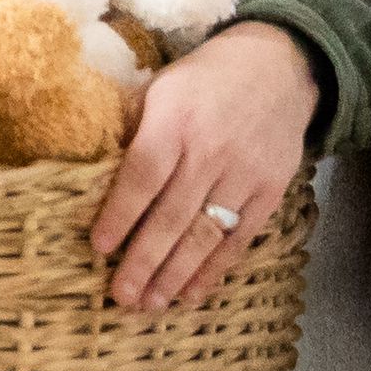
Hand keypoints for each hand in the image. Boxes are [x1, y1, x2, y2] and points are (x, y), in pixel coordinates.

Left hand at [91, 19, 319, 311]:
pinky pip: (239, 239)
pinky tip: (192, 293)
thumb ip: (133, 132)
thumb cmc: (203, 81)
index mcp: (175, 121)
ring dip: (176, 274)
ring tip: (151, 303)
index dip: (120, 215)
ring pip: (205, 235)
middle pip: (172, 216)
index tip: (99, 249)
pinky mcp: (271, 191)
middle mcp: (211, 151)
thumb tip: (94, 178)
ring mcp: (244, 174)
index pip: (142, 177)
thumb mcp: (160, 89)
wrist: (277, 66)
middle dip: (144, 261)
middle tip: (122, 296)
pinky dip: (215, 269)